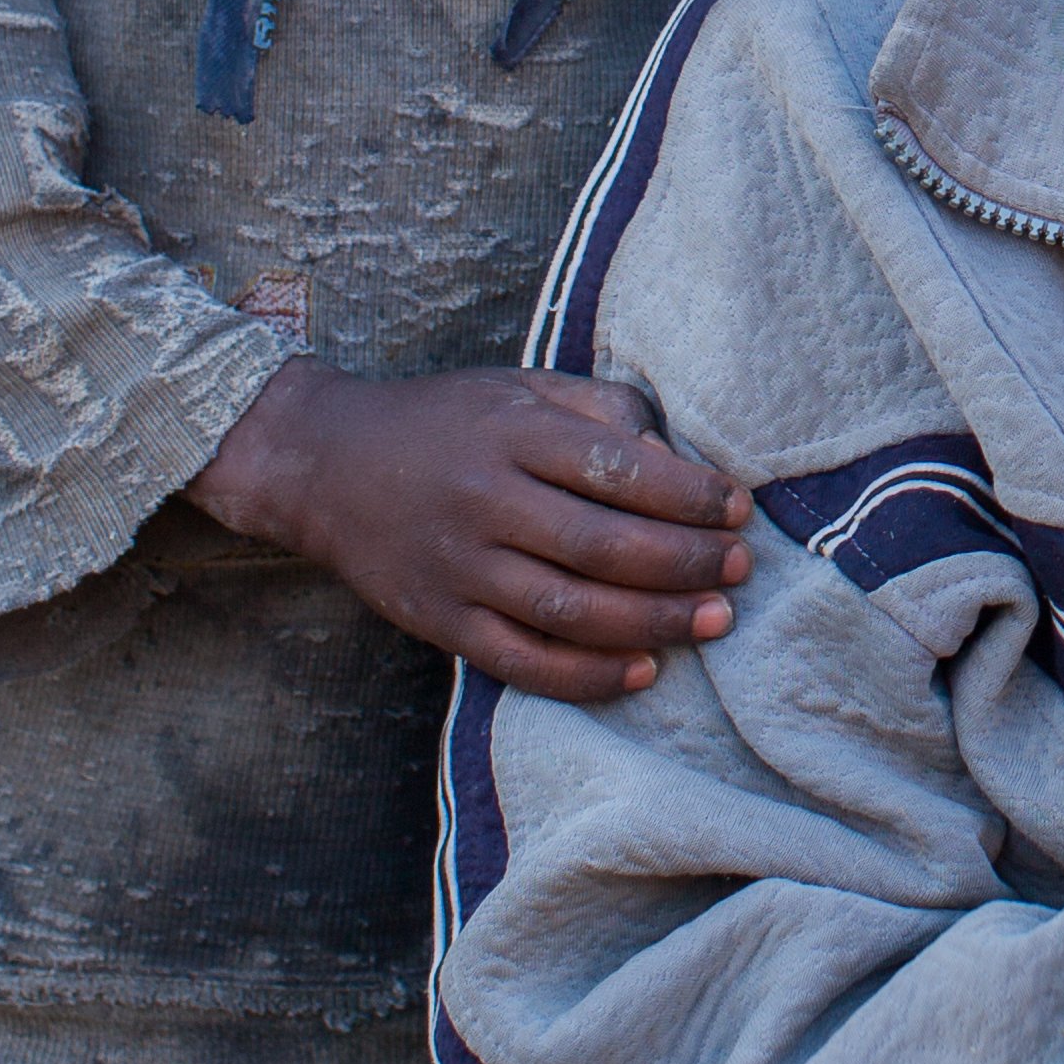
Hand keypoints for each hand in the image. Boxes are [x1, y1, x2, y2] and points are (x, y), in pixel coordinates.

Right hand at [191, 363, 752, 702]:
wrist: (324, 465)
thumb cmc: (445, 421)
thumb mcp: (519, 388)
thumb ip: (599, 411)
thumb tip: (676, 458)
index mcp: (510, 435)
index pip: (616, 469)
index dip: (688, 494)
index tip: (736, 507)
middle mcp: (484, 502)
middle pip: (602, 546)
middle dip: (685, 563)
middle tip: (739, 569)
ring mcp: (458, 569)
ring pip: (569, 610)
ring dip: (654, 622)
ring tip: (714, 620)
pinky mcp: (440, 622)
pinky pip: (523, 661)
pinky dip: (588, 675)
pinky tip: (644, 670)